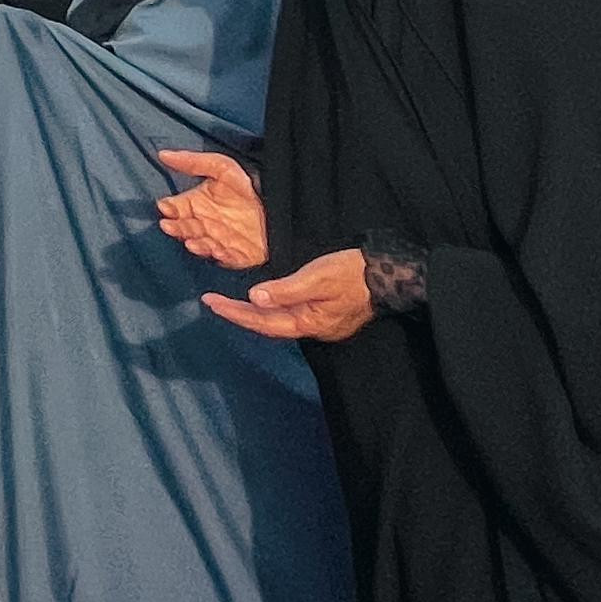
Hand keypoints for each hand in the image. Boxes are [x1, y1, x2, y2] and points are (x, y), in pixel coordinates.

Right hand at [154, 148, 268, 268]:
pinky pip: (226, 259)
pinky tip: (216, 251)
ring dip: (196, 245)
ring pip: (202, 245)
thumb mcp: (221, 167)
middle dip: (176, 228)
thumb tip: (162, 154)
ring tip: (192, 242)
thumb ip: (192, 162)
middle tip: (169, 226)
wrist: (279, 204)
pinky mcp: (237, 255)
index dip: (169, 208)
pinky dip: (220, 257)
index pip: (175, 208)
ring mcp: (219, 241)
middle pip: (184, 228)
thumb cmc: (246, 184)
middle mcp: (204, 224)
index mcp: (197, 204)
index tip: (165, 207)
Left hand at [205, 248, 373, 343]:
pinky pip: (290, 316)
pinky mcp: (327, 314)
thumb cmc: (354, 273)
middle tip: (211, 301)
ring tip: (228, 304)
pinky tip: (262, 302)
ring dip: (253, 313)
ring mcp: (321, 323)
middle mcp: (313, 328)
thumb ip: (286, 289)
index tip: (210, 302)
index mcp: (309, 322)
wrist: (390, 274)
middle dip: (238, 314)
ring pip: (278, 322)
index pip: (262, 322)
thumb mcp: (317, 277)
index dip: (235, 313)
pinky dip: (271, 310)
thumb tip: (254, 297)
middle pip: (268, 326)